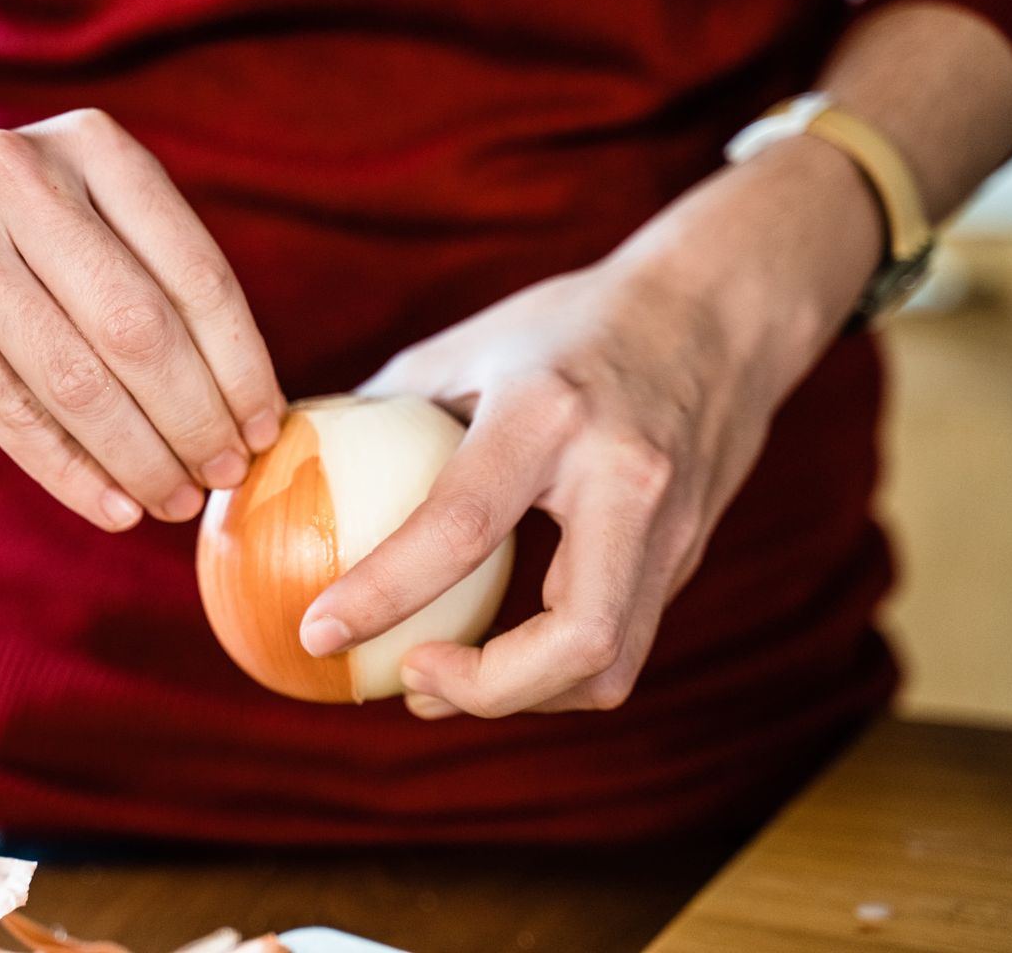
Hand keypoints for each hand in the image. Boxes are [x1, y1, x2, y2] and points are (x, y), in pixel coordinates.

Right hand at [0, 109, 286, 530]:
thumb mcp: (76, 213)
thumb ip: (152, 277)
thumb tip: (249, 406)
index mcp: (90, 145)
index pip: (196, 272)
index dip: (242, 363)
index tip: (266, 427)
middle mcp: (20, 178)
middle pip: (142, 331)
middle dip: (198, 418)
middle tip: (228, 474)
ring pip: (79, 382)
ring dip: (142, 457)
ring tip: (176, 500)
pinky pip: (14, 417)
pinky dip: (76, 474)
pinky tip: (115, 509)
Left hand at [297, 136, 882, 717]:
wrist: (718, 312)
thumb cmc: (572, 324)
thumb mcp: (471, 345)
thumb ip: (387, 409)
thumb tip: (293, 467)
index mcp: (548, 414)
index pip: (462, 526)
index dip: (383, 593)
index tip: (317, 633)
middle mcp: (623, 479)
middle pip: (577, 639)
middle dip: (485, 693)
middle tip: (407, 681)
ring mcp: (670, 527)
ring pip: (610, 666)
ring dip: (519, 698)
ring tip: (437, 682)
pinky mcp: (687, 557)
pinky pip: (621, 642)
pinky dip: (551, 671)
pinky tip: (495, 657)